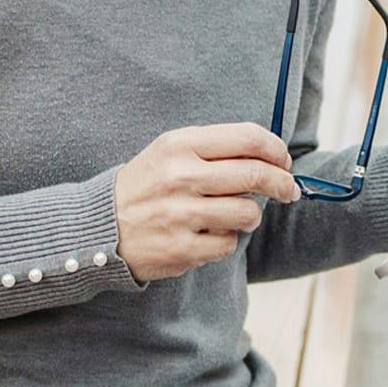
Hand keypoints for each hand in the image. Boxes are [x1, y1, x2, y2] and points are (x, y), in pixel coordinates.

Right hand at [114, 123, 299, 281]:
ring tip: (237, 214)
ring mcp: (181, 214)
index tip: (283, 160)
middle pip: (256, 174)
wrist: (99, 226)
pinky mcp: (182, 248)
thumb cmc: (146, 186)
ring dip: (251, 215)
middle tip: (287, 190)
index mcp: (180, 145)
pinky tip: (208, 234)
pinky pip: (228, 244)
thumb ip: (215, 149)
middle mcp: (181, 176)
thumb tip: (270, 156)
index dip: (276, 150)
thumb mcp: (170, 152)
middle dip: (282, 183)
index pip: (248, 138)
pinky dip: (225, 240)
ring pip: (248, 212)